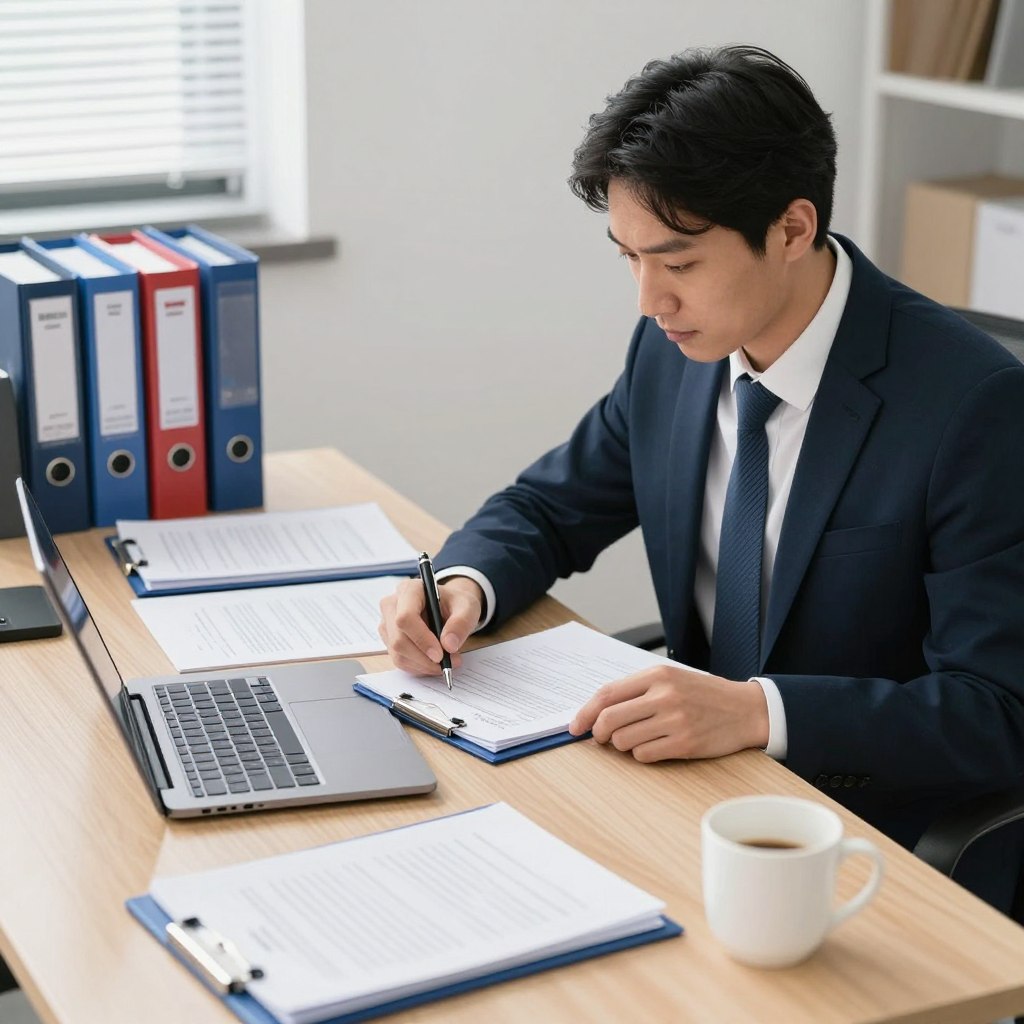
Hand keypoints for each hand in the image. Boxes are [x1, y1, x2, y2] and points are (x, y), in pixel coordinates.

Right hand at [378, 575, 483, 675]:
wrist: (449, 606)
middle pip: (399, 639)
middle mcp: (392, 605)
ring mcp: (387, 622)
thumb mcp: (467, 607)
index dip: (421, 639)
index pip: (405, 617)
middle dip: (424, 658)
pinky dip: (418, 667)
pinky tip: (433, 663)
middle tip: (448, 663)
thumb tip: (449, 645)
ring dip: (422, 665)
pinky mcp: (389, 638)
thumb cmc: (455, 603)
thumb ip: (461, 623)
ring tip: (445, 662)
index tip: (440, 654)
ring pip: (397, 653)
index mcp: (409, 590)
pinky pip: (399, 659)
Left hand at [568, 665, 768, 761]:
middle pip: (609, 720)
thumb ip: (637, 691)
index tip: (575, 727)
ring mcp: (674, 720)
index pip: (607, 694)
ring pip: (623, 741)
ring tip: (639, 738)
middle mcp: (663, 696)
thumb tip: (597, 712)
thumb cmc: (703, 695)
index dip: (585, 712)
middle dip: (599, 733)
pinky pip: (644, 755)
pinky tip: (656, 746)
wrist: (746, 710)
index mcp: (656, 676)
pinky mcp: (684, 744)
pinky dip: (642, 754)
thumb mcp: (671, 680)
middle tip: (602, 738)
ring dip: (623, 745)